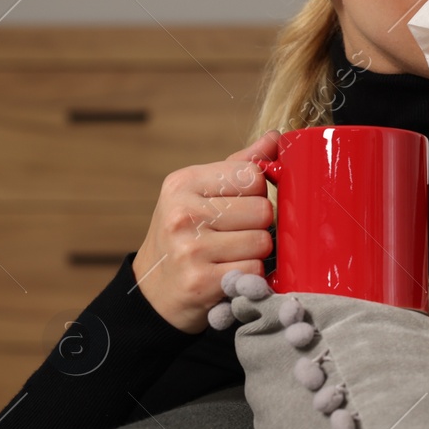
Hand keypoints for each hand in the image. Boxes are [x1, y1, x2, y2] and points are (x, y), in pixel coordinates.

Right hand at [131, 132, 278, 333]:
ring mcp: (190, 248)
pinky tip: (229, 273)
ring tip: (230, 255)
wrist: (152, 292)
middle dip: (258, 225)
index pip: (252, 175)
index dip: (256, 193)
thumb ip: (239, 166)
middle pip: (262, 210)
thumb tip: (275, 137)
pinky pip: (255, 270)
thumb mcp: (200, 194)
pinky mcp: (201, 281)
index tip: (237, 206)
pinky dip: (250, 276)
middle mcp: (183, 213)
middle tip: (234, 235)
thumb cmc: (185, 236)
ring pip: (262, 241)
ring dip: (255, 252)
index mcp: (183, 182)